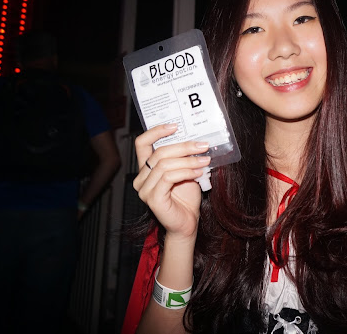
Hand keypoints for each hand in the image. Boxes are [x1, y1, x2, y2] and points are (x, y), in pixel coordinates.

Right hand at [133, 124, 209, 239]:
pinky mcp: (153, 199)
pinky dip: (186, 172)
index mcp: (146, 168)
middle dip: (184, 147)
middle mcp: (141, 178)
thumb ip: (184, 157)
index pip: (142, 143)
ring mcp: (145, 189)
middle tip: (202, 145)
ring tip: (205, 160)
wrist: (188, 222)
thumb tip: (197, 140)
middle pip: (159, 153)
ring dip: (188, 160)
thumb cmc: (186, 197)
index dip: (156, 132)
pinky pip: (168, 178)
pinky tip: (199, 171)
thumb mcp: (186, 171)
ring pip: (165, 164)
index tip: (175, 125)